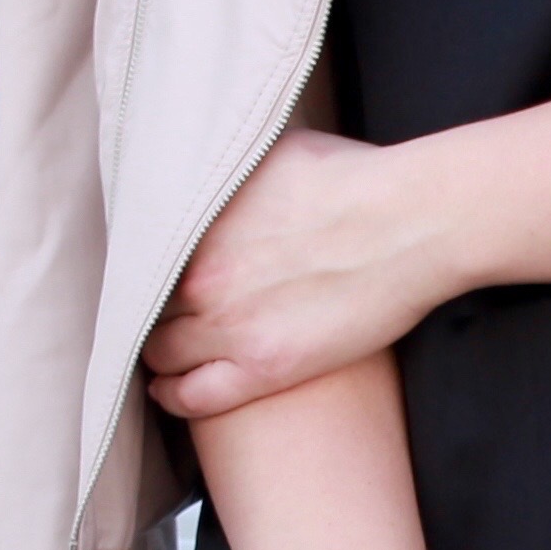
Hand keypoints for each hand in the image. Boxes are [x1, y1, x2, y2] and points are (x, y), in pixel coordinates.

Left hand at [144, 128, 445, 417]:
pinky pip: (193, 396)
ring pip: (161, 354)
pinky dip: (173, 396)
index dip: (148, 272)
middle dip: (150, 312)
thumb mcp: (274, 153)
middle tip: (159, 319)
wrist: (409, 222)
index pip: (141, 259)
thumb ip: (231, 175)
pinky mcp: (265, 368)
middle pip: (146, 307)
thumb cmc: (357, 181)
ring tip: (164, 358)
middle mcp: (199, 277)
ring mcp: (229, 326)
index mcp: (195, 225)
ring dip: (159, 356)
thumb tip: (219, 169)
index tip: (154, 280)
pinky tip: (170, 391)